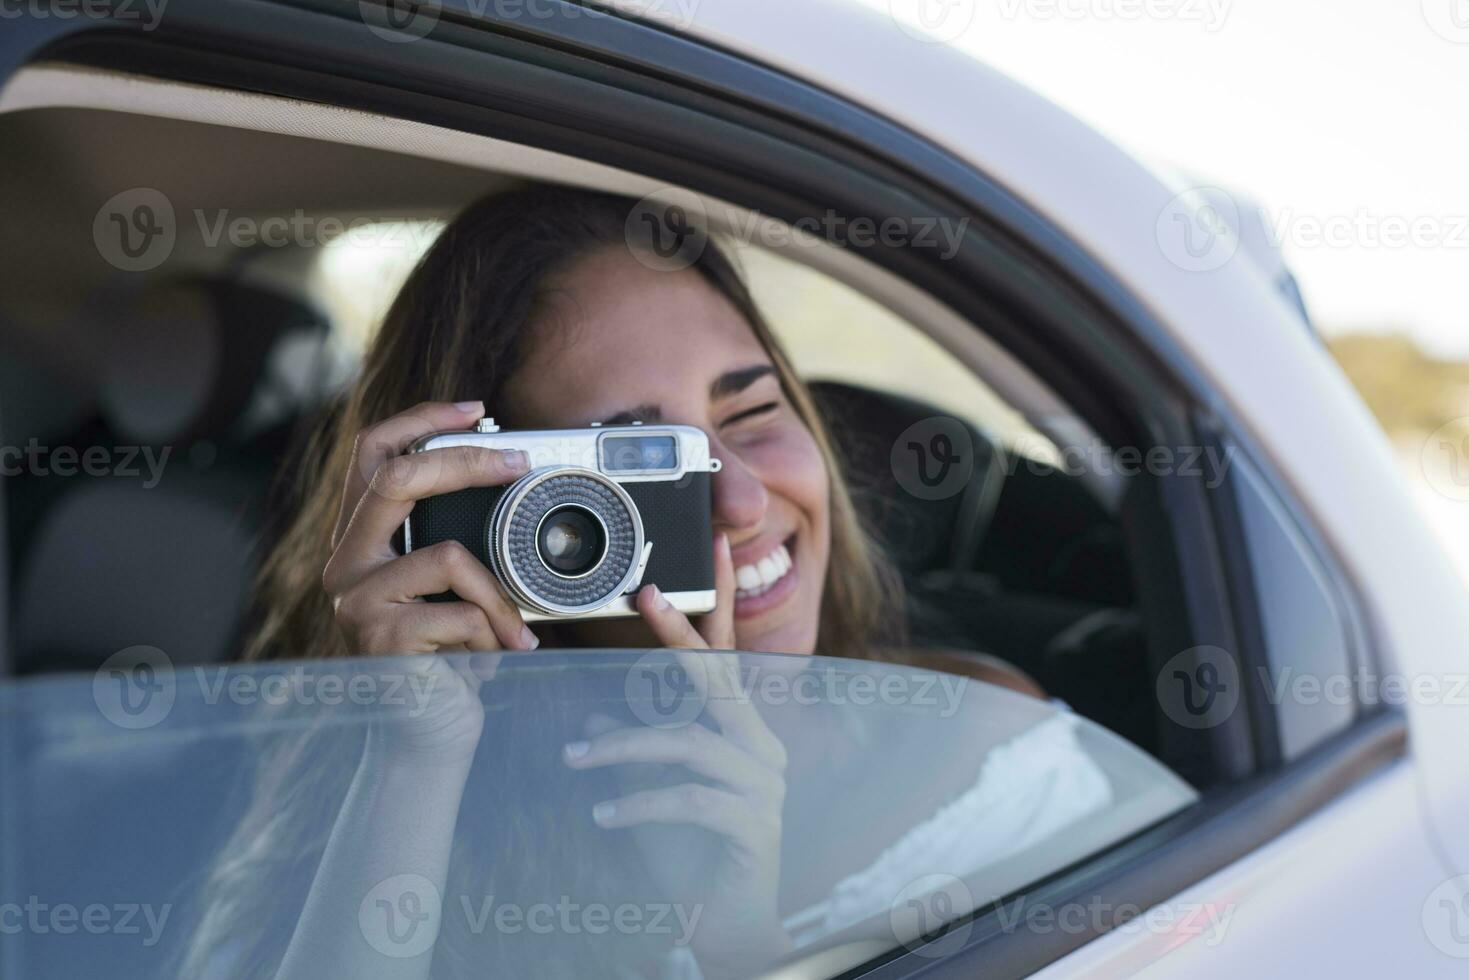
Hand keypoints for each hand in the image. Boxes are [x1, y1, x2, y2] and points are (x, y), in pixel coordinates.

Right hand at [322, 400, 539, 765]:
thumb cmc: (454, 652)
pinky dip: (493, 632)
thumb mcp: (459, 584)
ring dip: (499, 594)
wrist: (433, 732)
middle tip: (520, 463)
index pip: (372, 453)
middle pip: (396, 478)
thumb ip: (465, 534)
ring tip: (514, 629)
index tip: (476, 408)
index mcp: (363, 538)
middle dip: (466, 460)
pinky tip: (492, 658)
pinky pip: (461, 611)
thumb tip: (514, 473)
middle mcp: (346, 562)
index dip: (420, 418)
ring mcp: (355, 600)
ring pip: (447, 555)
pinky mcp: (378, 638)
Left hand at [564, 536, 793, 975]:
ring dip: (624, 746)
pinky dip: (641, 802)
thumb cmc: (693, 856)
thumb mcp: (650, 792)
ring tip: (575, 757)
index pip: (726, 658)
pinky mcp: (753, 825)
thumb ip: (633, 752)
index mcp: (742, 732)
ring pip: (689, 743)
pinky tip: (604, 813)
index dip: (717, 602)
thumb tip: (595, 714)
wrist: (728, 929)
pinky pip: (690, 798)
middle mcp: (761, 748)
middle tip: (644, 593)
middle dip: (680, 632)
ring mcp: (764, 786)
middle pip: (718, 678)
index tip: (710, 543)